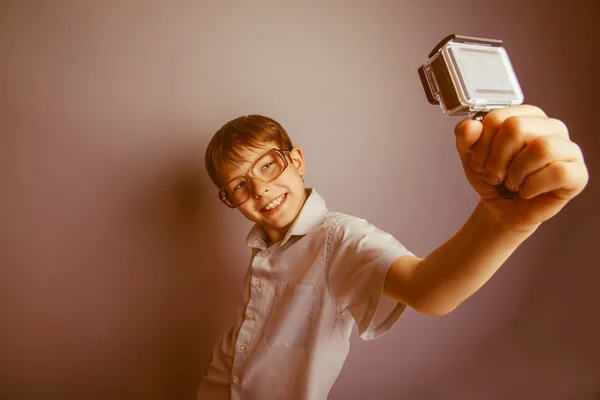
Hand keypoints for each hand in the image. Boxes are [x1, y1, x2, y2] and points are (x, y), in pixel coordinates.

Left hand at [454, 105, 588, 231]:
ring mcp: (568, 149)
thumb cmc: (493, 178)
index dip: (482, 143)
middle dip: (497, 158)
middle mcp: (551, 127)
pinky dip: (533, 186)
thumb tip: (471, 126)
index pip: (499, 118)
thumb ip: (465, 137)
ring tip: (511, 183)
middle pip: (517, 128)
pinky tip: (527, 191)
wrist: (503, 209)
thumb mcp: (471, 156)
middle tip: (494, 175)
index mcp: (526, 115)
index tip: (479, 161)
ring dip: (515, 172)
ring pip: (541, 148)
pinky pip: (558, 172)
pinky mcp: (577, 174)